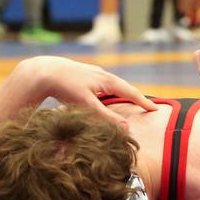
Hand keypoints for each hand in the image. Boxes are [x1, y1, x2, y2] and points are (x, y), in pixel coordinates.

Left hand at [20, 56, 157, 129]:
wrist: (44, 71)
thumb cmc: (66, 87)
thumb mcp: (87, 104)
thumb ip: (107, 117)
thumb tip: (126, 128)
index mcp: (108, 80)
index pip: (132, 92)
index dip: (144, 103)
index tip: (156, 110)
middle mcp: (102, 74)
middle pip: (124, 87)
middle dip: (135, 97)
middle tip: (145, 106)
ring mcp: (92, 73)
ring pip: (112, 86)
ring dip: (122, 94)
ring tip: (127, 102)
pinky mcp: (83, 75)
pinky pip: (102, 85)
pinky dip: (109, 92)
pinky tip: (102, 97)